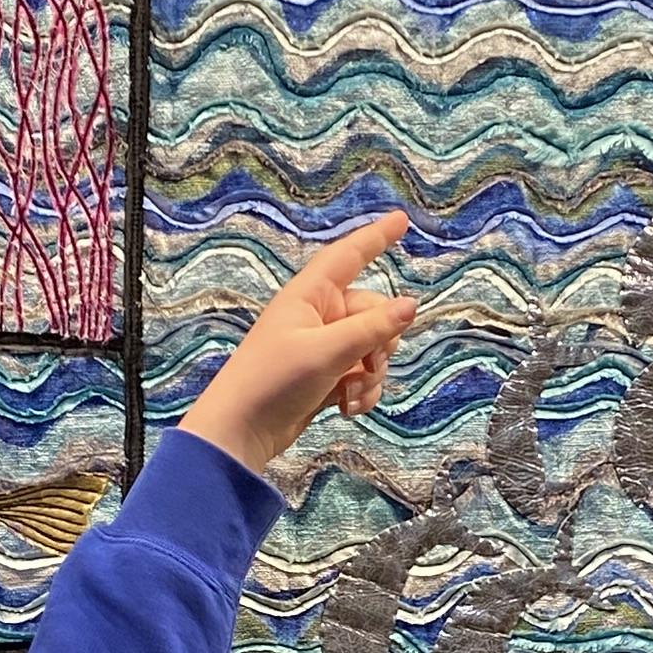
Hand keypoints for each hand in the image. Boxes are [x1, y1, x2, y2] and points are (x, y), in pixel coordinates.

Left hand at [180, 213, 418, 476]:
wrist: (240, 432)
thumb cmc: (274, 381)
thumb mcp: (327, 352)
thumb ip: (372, 328)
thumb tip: (411, 305)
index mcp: (310, 296)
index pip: (349, 256)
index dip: (375, 237)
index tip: (401, 220)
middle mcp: (318, 315)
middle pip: (373, 312)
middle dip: (379, 343)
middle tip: (366, 367)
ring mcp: (323, 347)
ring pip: (372, 348)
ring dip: (371, 374)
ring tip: (350, 396)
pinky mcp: (326, 376)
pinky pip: (361, 374)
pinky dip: (362, 391)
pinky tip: (347, 409)